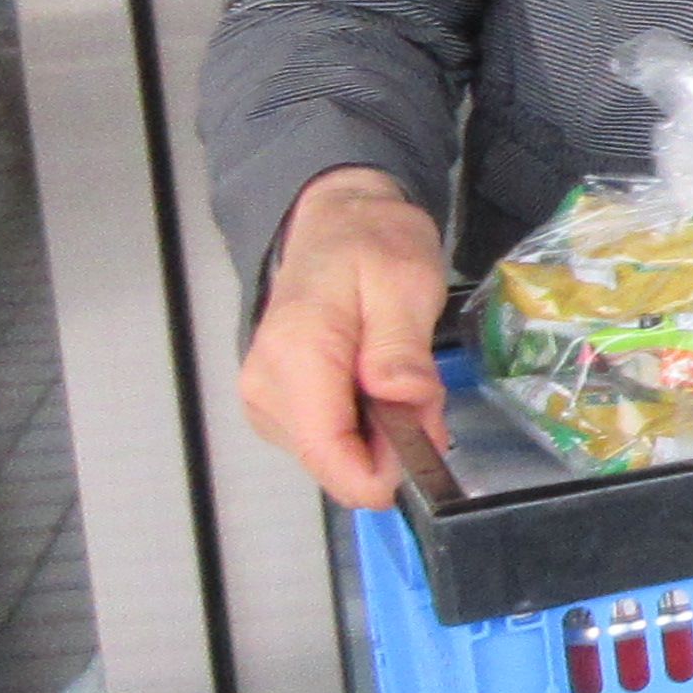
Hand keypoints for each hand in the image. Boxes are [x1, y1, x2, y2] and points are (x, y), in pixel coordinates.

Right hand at [237, 166, 451, 511]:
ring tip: (397, 373)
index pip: (328, 452)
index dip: (384, 471)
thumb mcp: (406, 282)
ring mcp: (264, 400)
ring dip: (381, 435)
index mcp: (295, 356)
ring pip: (334, 458)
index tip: (429, 446)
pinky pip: (328, 442)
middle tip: (421, 387)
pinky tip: (376, 386)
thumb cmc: (372, 244)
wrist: (336, 221)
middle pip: (336, 460)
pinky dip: (364, 426)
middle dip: (392, 444)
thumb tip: (404, 404)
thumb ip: (401, 349)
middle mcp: (265, 387)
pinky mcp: (275, 406)